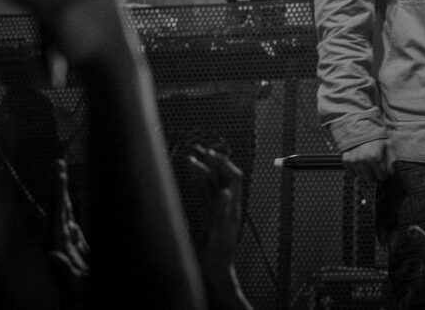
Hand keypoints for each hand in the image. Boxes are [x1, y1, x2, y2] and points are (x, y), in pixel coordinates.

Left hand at [47, 159, 89, 305]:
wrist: (83, 306)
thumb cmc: (81, 299)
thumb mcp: (74, 288)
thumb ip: (63, 271)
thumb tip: (51, 253)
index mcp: (60, 249)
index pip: (58, 214)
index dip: (59, 192)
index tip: (59, 173)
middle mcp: (61, 244)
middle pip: (59, 210)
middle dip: (59, 186)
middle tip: (57, 163)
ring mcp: (68, 247)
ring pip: (64, 215)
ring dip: (63, 195)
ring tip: (60, 175)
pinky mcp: (76, 251)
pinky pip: (72, 226)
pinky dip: (71, 211)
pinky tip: (70, 204)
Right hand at [187, 145, 251, 309]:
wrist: (216, 275)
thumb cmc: (216, 260)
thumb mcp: (216, 236)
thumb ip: (219, 214)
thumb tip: (224, 193)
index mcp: (231, 209)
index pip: (233, 178)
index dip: (223, 163)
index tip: (208, 154)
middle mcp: (228, 206)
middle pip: (223, 177)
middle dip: (212, 161)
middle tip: (197, 150)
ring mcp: (220, 210)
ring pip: (213, 184)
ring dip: (204, 170)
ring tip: (191, 158)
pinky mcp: (211, 215)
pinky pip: (207, 194)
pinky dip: (200, 182)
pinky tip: (192, 175)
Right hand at [341, 138, 394, 182]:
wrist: (361, 125)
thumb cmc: (376, 134)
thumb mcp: (388, 144)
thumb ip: (392, 160)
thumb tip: (392, 172)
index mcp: (375, 157)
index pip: (382, 177)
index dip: (384, 174)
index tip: (384, 170)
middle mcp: (363, 161)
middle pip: (370, 179)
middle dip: (374, 174)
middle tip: (375, 165)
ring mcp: (354, 160)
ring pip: (361, 176)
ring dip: (365, 171)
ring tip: (367, 161)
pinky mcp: (346, 159)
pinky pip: (351, 171)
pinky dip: (356, 168)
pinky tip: (359, 161)